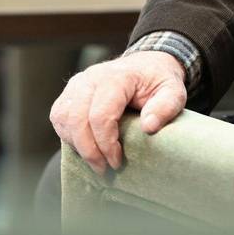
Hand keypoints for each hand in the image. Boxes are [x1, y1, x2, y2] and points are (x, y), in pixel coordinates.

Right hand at [49, 51, 186, 174]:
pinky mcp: (70, 92)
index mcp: (116, 77)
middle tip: (104, 170)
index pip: (100, 115)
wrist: (146, 64)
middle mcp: (91, 77)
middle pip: (77, 119)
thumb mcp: (174, 91)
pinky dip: (68, 136)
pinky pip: (59, 116)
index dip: (106, 144)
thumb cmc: (158, 81)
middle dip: (89, 151)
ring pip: (64, 119)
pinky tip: (84, 147)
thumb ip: (166, 107)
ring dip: (77, 145)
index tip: (117, 162)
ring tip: (95, 161)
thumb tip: (148, 127)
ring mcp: (77, 83)